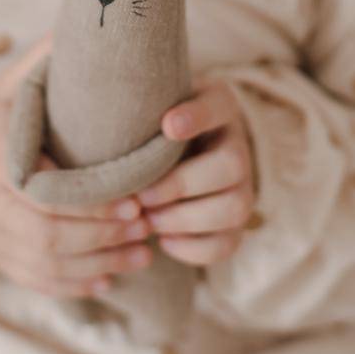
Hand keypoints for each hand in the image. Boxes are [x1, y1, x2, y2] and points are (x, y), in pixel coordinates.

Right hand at [0, 32, 157, 298]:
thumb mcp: (11, 82)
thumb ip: (46, 59)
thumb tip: (93, 20)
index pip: (42, 192)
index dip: (90, 204)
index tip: (134, 199)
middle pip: (46, 235)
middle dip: (102, 236)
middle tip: (148, 226)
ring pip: (45, 264)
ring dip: (98, 263)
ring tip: (144, 253)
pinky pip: (34, 280)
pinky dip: (73, 285)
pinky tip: (110, 279)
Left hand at [136, 77, 256, 265]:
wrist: (178, 154)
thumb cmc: (155, 125)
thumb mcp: (152, 105)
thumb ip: (141, 108)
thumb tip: (111, 126)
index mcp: (219, 106)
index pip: (218, 106)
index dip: (196, 117)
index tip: (167, 126)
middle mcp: (239, 147)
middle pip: (231, 166)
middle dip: (181, 186)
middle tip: (142, 197)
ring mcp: (243, 188)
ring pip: (234, 209)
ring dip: (185, 220)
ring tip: (148, 220)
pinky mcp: (235, 225)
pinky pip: (226, 244)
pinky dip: (192, 248)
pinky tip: (163, 240)